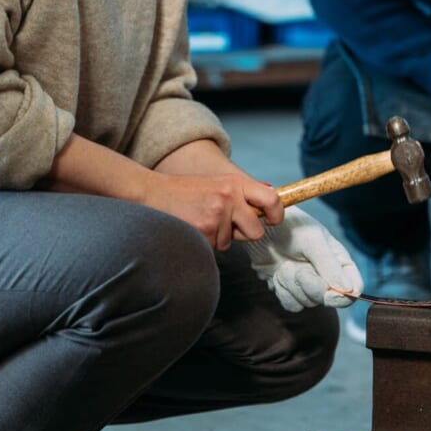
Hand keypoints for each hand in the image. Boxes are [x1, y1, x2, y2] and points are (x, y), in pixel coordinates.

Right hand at [144, 170, 283, 250]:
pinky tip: (193, 227)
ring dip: (218, 238)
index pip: (272, 199)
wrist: (153, 192)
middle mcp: (230, 197)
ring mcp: (217, 215)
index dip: (277, 215)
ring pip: (230, 243)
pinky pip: (214, 248)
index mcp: (236, 183)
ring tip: (200, 220)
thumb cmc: (187, 191)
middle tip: (226, 225)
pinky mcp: (204, 231)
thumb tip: (269, 207)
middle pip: (256, 231)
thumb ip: (242, 195)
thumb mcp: (219, 184)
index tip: (272, 221)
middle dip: (243, 234)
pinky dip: (205, 243)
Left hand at [247, 206, 363, 312]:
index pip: (354, 288)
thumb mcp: (312, 240)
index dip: (344, 296)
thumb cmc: (290, 226)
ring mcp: (308, 284)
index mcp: (340, 261)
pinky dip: (282, 290)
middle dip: (309, 285)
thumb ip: (329, 265)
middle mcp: (327, 276)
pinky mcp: (290, 290)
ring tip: (285, 264)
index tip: (329, 294)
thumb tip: (348, 291)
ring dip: (292, 285)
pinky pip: (292, 304)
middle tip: (296, 266)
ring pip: (308, 302)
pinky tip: (277, 273)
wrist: (260, 227)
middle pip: (327, 299)